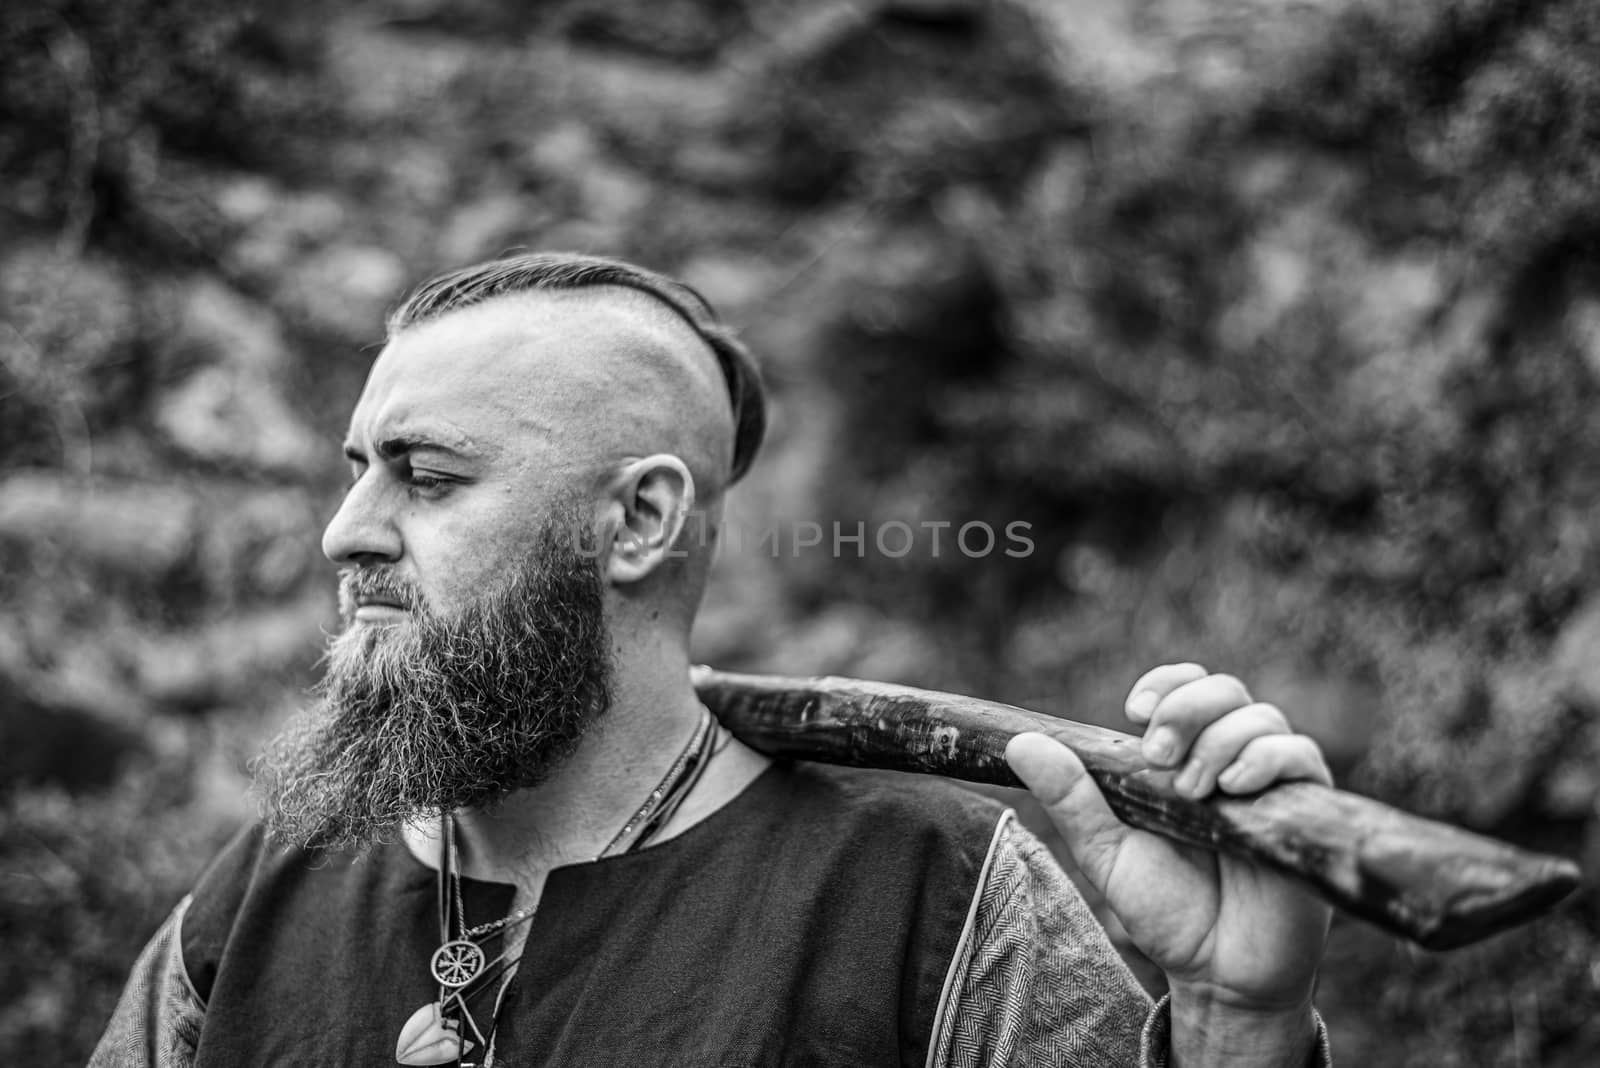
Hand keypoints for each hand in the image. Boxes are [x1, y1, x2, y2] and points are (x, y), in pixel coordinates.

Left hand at [1006, 663, 1331, 1063]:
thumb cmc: (1166, 908)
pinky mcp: (1306, 812)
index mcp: (1186, 758)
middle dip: (1187, 708)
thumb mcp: (1107, 851)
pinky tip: (1232, 789)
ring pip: (1263, 718)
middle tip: (1158, 755)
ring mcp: (1273, 784)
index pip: (1186, 688)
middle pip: (1225, 691)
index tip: (1134, 711)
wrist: (1217, 972)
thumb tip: (1020, 743)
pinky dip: (1266, 759)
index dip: (1166, 685)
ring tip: (1193, 791)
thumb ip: (1071, 798)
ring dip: (1220, 741)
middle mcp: (1233, 760)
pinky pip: (1302, 757)